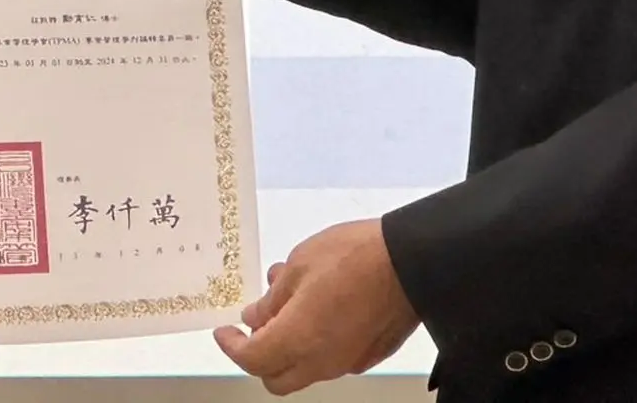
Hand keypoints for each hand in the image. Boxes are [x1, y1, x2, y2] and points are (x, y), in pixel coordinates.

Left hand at [215, 219, 419, 395]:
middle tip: (254, 326)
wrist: (411, 261)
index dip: (232, 346)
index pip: (252, 358)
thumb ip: (274, 298)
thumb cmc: (356, 257)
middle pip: (276, 378)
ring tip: (289, 303)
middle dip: (258, 356)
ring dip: (288, 347)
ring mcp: (347, 362)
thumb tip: (256, 315)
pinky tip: (318, 309)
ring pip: (304, 370)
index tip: (225, 332)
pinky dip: (315, 343)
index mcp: (298, 339)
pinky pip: (331, 359)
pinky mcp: (367, 355)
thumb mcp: (299, 265)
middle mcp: (321, 361)